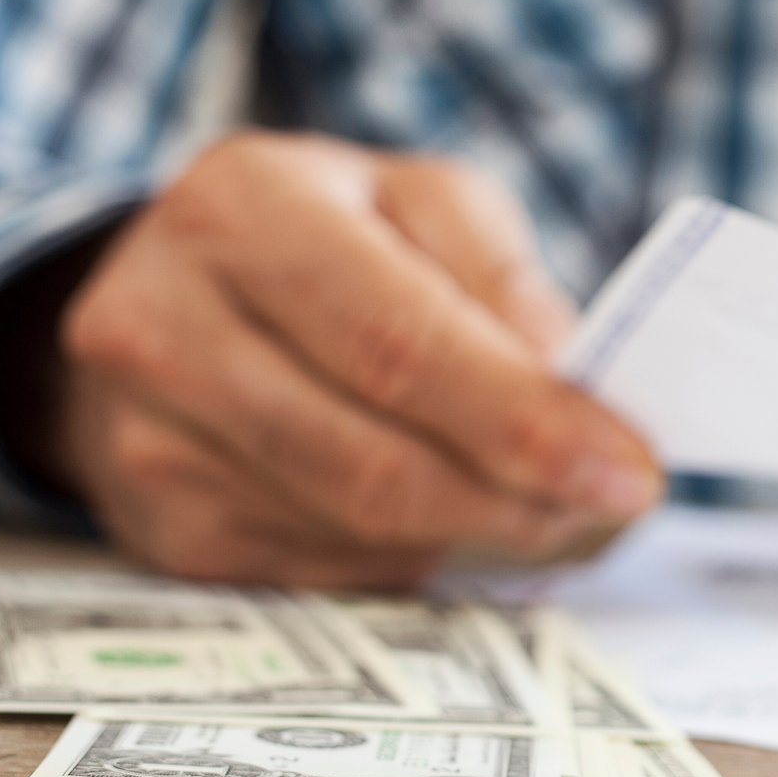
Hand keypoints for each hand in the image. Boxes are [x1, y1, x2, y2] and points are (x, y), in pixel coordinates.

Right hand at [51, 132, 661, 587]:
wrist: (168, 291)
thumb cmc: (332, 238)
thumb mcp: (424, 206)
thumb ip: (504, 284)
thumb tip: (578, 400)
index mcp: (246, 206)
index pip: (398, 341)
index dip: (523, 421)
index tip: (630, 468)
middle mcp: (164, 321)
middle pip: (372, 462)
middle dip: (519, 501)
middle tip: (616, 510)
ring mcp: (147, 437)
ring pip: (354, 531)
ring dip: (482, 537)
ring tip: (561, 514)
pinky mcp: (161, 526)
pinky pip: (324, 570)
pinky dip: (417, 558)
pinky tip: (464, 524)